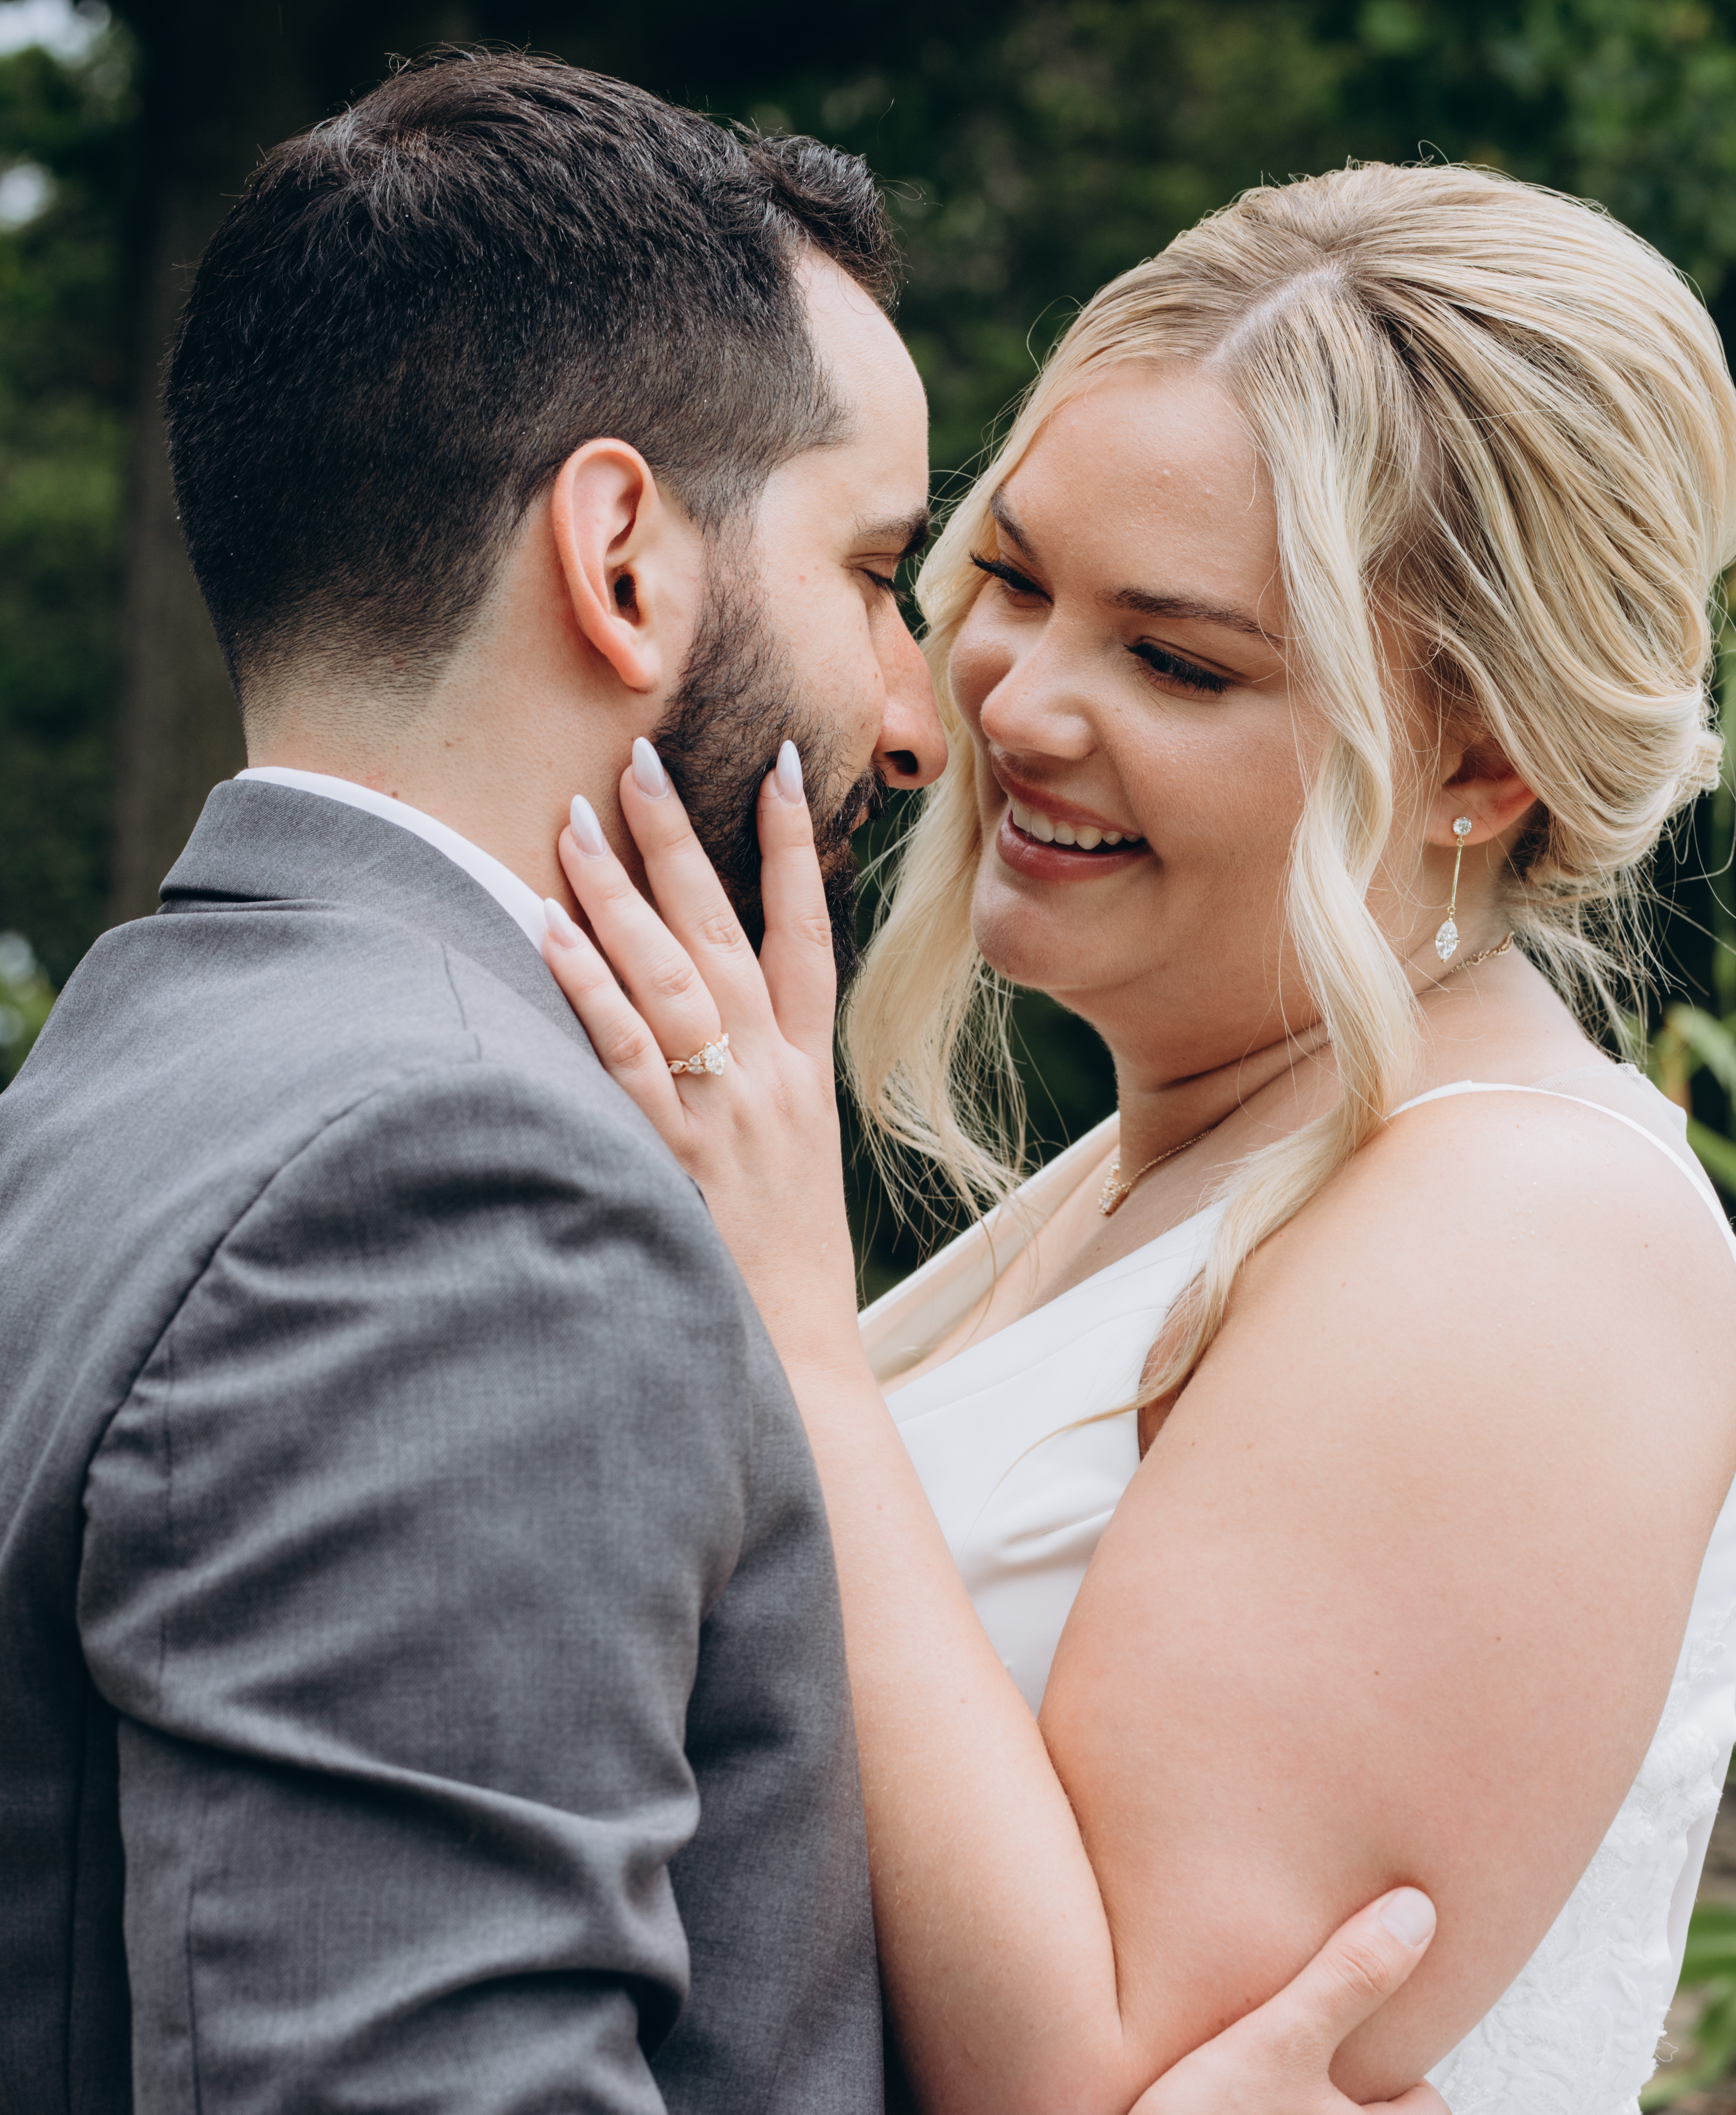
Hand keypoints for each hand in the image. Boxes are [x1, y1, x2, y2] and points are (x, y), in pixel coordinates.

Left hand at [541, 741, 865, 1377]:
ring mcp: (723, 1110)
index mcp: (806, 1074)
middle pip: (725, 932)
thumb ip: (760, 1086)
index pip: (806, 936)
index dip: (795, 850)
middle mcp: (769, 1078)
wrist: (800, 1354)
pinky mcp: (674, 1152)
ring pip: (670, 974)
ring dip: (622, 891)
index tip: (780, 768)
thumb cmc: (783, 1264)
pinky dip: (586, 985)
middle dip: (683, 840)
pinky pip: (623, 1051)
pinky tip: (549, 929)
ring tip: (578, 817)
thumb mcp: (794, 1160)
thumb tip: (716, 1025)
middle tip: (640, 760)